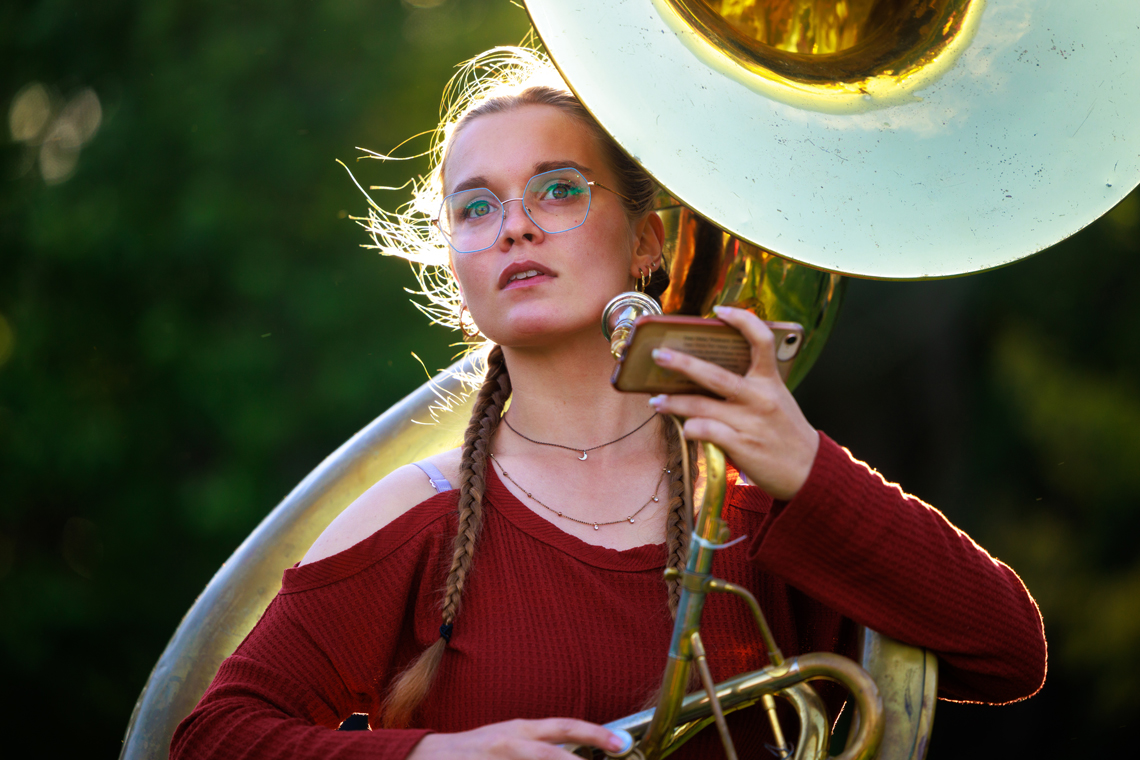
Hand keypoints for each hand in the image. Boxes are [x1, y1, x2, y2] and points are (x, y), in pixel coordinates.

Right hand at [407, 717, 624, 759]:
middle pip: (551, 756)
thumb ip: (542, 745)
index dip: (594, 733)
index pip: (564, 727)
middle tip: (611, 756)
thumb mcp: (510, 739)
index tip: (620, 743)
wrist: (428, 756)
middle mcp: (511, 743)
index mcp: (521, 730)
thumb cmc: (478, 749)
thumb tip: (581, 753)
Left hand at [647, 306, 819, 500]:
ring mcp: (750, 422)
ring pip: (702, 406)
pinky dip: (691, 428)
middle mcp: (760, 398)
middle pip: (716, 375)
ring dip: (674, 402)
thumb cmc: (785, 432)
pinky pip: (707, 431)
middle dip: (683, 364)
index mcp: (770, 381)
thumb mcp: (776, 400)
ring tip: (656, 400)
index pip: (761, 340)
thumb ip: (751, 385)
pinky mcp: (742, 445)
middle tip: (658, 355)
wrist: (810, 470)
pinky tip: (683, 428)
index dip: (742, 320)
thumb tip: (707, 373)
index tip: (720, 311)